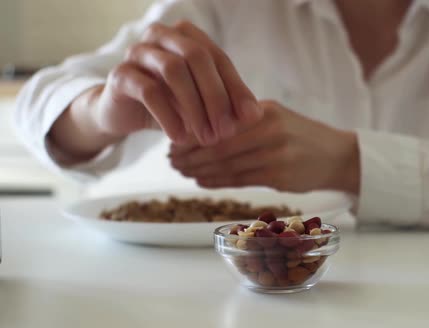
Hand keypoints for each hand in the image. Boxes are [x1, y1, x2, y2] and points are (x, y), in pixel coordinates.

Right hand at [93, 20, 260, 144]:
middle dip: (216, 97)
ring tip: (206, 138)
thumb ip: (228, 105)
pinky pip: (149, 91)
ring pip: (174, 70)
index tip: (249, 118)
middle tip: (226, 132)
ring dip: (195, 108)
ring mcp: (138, 51)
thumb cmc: (170, 102)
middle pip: (197, 57)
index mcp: (187, 36)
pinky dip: (169, 117)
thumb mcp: (202, 103)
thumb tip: (255, 115)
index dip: (236, 88)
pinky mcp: (120, 75)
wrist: (124, 112)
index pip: (219, 58)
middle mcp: (162, 35)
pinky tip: (180, 138)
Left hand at [168, 100, 359, 193]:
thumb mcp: (274, 116)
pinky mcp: (279, 177)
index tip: (173, 144)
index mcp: (264, 111)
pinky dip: (216, 182)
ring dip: (199, 171)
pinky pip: (239, 180)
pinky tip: (202, 182)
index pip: (218, 123)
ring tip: (182, 172)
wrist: (336, 155)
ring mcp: (275, 155)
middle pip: (218, 146)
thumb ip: (241, 121)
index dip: (192, 136)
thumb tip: (198, 130)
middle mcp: (270, 130)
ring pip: (226, 165)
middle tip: (171, 161)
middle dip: (190, 156)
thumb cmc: (299, 135)